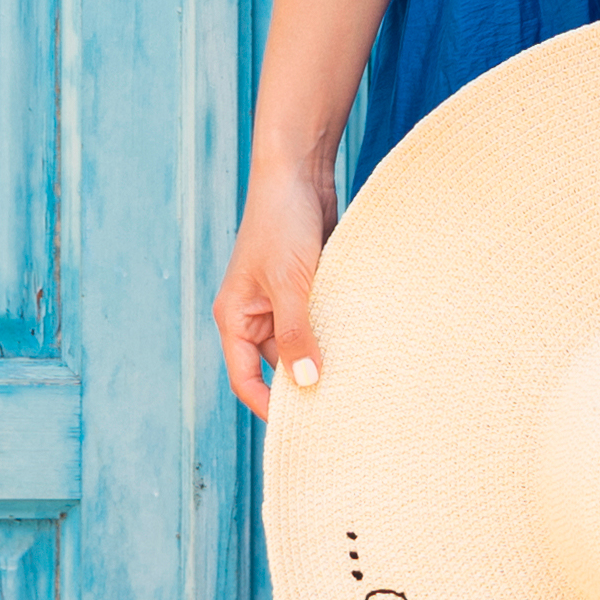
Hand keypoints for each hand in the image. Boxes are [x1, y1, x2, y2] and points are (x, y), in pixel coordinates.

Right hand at [213, 150, 337, 427]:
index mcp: (235, 318)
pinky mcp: (307, 288)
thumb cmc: (281, 222)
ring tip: (358, 380)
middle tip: (340, 410)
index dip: (270, 406)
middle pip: (276, 366)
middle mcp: (255, 315)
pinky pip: (320, 321)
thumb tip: (307, 382)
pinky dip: (337, 332)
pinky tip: (364, 346)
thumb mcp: (290, 282)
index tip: (304, 428)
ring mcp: (282, 302)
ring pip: (302, 344)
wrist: (298, 172)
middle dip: (304, 383)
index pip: (245, 379)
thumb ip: (296, 332)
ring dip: (325, 356)